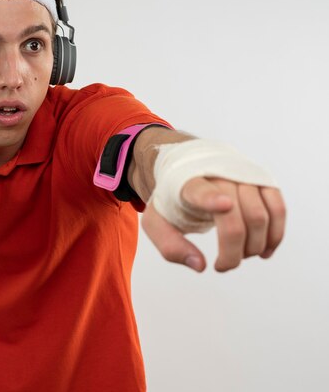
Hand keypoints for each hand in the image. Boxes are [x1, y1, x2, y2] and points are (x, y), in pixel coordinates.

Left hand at [141, 178, 285, 271]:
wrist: (187, 168)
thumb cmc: (173, 200)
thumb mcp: (156, 222)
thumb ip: (170, 246)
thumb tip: (201, 266)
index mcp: (187, 182)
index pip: (200, 190)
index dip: (213, 198)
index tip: (225, 206)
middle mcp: (219, 175)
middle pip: (236, 217)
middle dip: (234, 251)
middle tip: (223, 265)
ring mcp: (244, 175)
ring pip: (261, 215)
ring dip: (254, 246)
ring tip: (240, 256)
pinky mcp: (262, 180)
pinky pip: (278, 209)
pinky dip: (275, 235)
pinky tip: (264, 251)